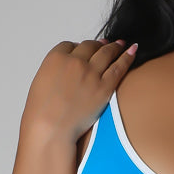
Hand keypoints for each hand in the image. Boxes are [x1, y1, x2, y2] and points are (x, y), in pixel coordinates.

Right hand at [22, 37, 138, 144]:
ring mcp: (91, 73)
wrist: (51, 129)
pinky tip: (133, 49)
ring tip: (120, 44)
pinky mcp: (104, 87)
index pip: (70, 45)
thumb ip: (54, 71)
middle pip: (89, 46)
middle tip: (104, 45)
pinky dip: (127, 56)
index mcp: (55, 58)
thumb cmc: (41, 112)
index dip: (77, 48)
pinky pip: (119, 67)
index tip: (82, 51)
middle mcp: (74, 61)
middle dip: (96, 45)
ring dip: (114, 47)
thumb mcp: (40, 83)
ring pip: (106, 52)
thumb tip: (65, 72)